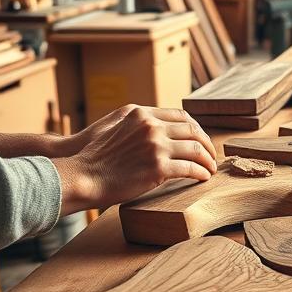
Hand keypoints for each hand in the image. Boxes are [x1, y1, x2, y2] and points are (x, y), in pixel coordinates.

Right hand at [53, 106, 218, 214]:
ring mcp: (156, 146)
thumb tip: (154, 122)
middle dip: (206, 143)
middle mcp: (151, 126)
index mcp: (142, 114)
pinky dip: (201, 172)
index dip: (195, 128)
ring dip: (207, 159)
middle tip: (211, 154)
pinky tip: (203, 177)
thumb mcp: (113, 124)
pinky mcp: (158, 167)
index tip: (200, 138)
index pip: (181, 115)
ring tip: (211, 168)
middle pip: (193, 130)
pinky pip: (190, 168)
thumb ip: (136, 120)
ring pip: (195, 149)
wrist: (80, 176)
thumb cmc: (92, 155)